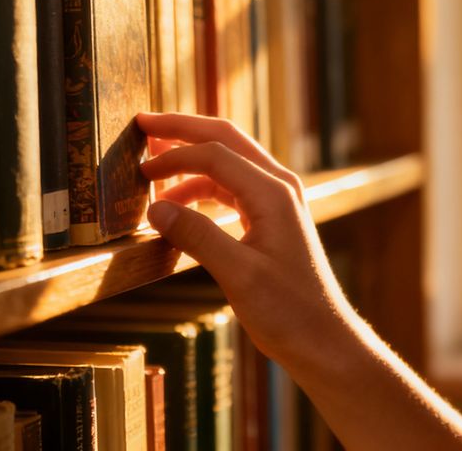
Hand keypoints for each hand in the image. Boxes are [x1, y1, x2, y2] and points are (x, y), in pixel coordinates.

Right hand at [136, 111, 354, 371]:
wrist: (323, 338)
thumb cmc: (289, 311)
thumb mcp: (238, 275)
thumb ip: (197, 237)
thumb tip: (155, 208)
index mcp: (273, 193)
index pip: (215, 154)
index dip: (174, 155)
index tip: (139, 167)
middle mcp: (279, 187)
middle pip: (226, 140)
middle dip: (184, 130)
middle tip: (144, 123)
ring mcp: (278, 201)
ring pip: (228, 163)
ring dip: (190, 163)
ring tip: (153, 174)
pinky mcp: (273, 219)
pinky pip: (233, 189)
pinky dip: (203, 189)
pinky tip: (178, 206)